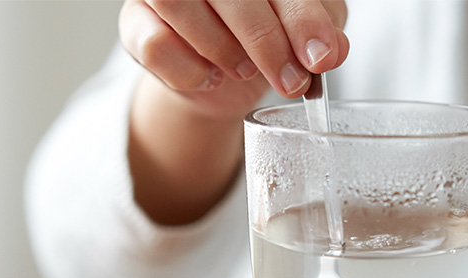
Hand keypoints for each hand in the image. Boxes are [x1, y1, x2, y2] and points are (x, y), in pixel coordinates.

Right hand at [119, 0, 348, 118]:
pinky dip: (190, 71)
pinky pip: (155, 44)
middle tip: (291, 80)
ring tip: (247, 72)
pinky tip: (211, 77)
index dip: (302, 17)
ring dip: (224, 50)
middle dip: (267, 41)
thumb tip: (331, 50)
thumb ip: (323, 35)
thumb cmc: (263, 40)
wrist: (218, 77)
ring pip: (180, 6)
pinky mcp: (135, 22)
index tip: (319, 57)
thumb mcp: (305, 36)